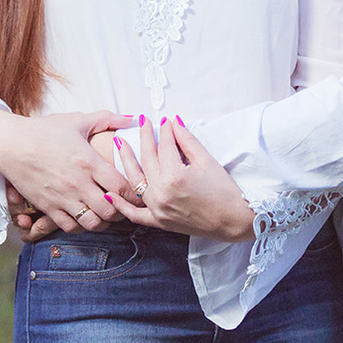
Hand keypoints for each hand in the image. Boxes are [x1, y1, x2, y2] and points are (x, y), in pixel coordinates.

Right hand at [0, 107, 134, 233]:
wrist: (9, 144)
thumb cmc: (43, 131)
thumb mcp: (77, 120)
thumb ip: (107, 119)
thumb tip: (132, 117)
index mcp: (89, 162)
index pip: (122, 187)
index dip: (133, 193)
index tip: (135, 191)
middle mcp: (78, 183)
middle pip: (111, 210)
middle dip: (121, 210)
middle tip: (122, 205)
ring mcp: (62, 197)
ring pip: (92, 223)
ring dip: (102, 221)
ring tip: (103, 213)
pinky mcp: (47, 207)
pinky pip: (70, 227)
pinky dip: (80, 225)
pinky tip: (83, 215)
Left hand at [106, 116, 254, 241]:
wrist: (232, 220)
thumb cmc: (224, 191)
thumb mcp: (207, 161)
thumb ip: (187, 141)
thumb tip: (174, 123)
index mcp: (175, 176)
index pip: (165, 145)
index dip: (165, 130)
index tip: (165, 120)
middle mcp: (162, 192)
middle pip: (147, 158)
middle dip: (144, 137)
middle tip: (142, 122)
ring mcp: (158, 208)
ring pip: (135, 180)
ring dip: (125, 160)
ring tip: (118, 143)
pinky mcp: (159, 221)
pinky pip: (135, 214)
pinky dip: (121, 205)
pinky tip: (110, 194)